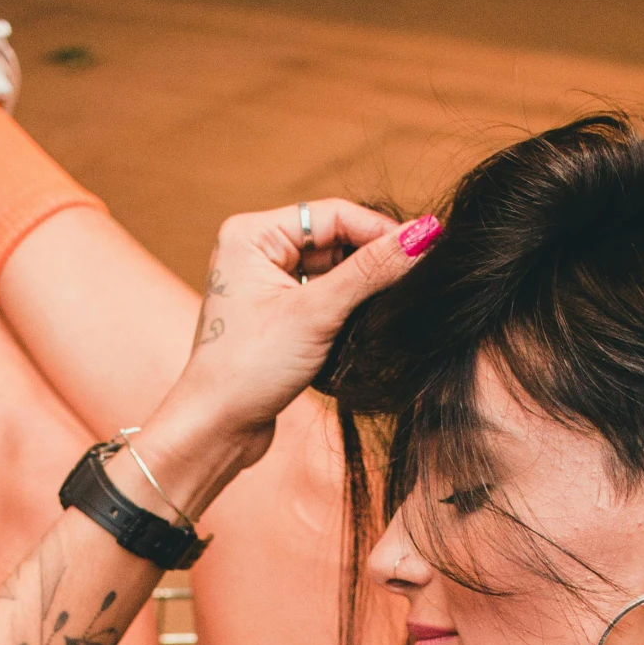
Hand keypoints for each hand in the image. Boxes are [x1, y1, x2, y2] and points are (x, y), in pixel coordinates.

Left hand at [160, 200, 440, 469]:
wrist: (216, 429)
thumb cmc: (248, 368)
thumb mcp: (316, 314)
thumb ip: (371, 272)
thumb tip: (424, 235)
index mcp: (251, 234)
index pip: (332, 215)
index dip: (380, 230)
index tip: (426, 247)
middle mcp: (256, 251)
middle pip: (335, 240)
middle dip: (373, 260)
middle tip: (418, 278)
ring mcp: (266, 284)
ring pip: (334, 271)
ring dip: (363, 287)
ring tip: (396, 304)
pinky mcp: (278, 315)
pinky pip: (324, 297)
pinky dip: (349, 307)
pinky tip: (371, 322)